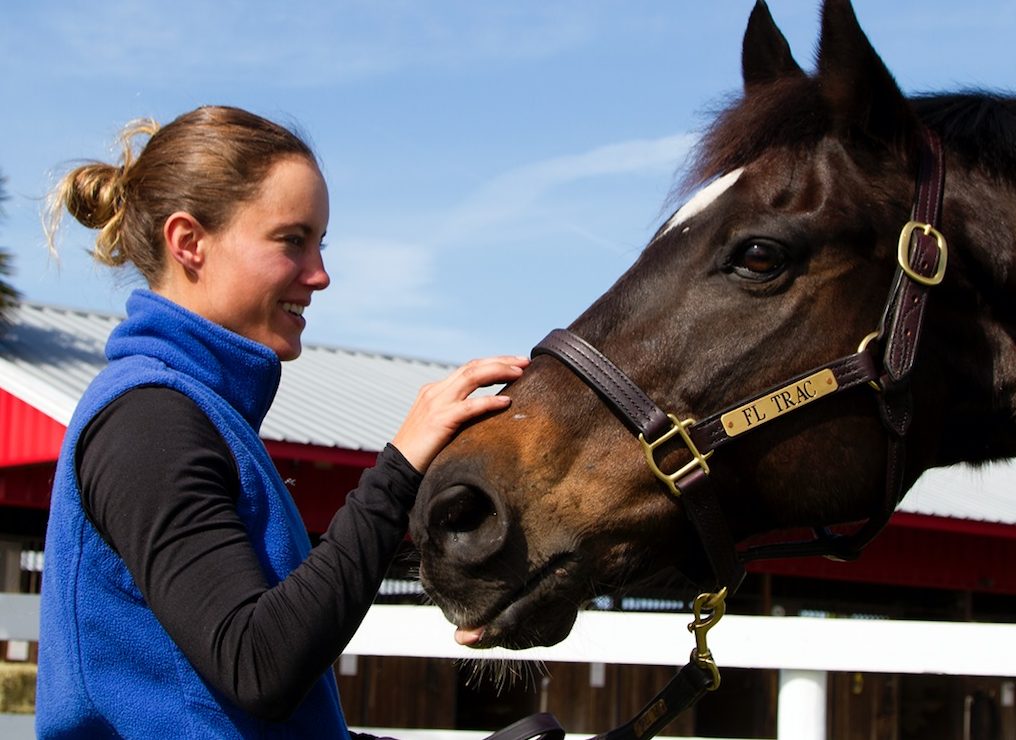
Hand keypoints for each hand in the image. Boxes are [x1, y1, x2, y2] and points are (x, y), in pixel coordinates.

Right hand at [392, 355, 529, 472]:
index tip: (515, 363)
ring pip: (472, 376)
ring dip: (499, 371)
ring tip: (520, 372)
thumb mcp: (439, 425)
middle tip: (525, 361)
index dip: (493, 363)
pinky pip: (470, 406)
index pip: (468, 368)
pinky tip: (506, 401)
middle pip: (473, 366)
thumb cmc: (422, 453)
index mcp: (435, 390)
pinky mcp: (439, 420)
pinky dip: (489, 401)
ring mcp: (436, 404)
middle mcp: (435, 391)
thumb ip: (457, 414)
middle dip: (501, 361)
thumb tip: (487, 414)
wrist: (397, 469)